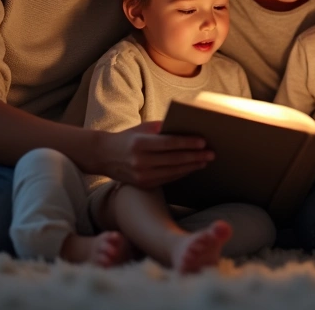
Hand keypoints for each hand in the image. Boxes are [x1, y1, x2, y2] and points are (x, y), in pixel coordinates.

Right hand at [94, 121, 213, 188]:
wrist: (104, 155)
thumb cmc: (128, 137)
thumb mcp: (142, 128)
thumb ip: (163, 128)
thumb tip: (186, 128)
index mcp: (140, 144)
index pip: (169, 144)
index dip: (187, 143)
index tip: (203, 142)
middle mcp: (140, 161)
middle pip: (174, 160)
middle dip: (195, 157)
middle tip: (211, 153)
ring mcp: (141, 176)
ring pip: (173, 172)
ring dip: (191, 167)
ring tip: (204, 161)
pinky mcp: (143, 185)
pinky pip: (167, 179)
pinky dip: (181, 173)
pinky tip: (191, 168)